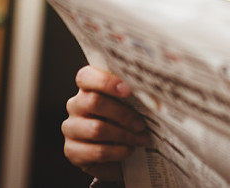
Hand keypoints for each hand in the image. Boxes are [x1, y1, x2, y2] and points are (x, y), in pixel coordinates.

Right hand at [62, 65, 148, 180]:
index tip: (129, 89)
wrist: (117, 153)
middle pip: (94, 102)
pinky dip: (117, 152)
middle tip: (141, 124)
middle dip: (123, 114)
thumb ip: (136, 92)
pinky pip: (96, 151)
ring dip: (123, 135)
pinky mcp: (72, 150)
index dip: (106, 81)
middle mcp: (75, 105)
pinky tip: (128, 150)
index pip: (86, 76)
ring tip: (140, 139)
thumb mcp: (131, 103)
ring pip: (96, 129)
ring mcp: (71, 128)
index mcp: (88, 87)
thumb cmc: (127, 120)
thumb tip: (158, 84)